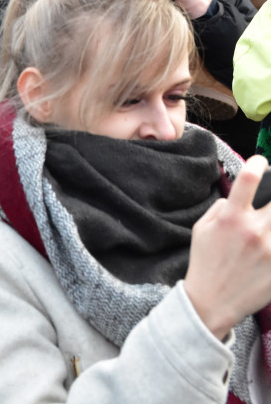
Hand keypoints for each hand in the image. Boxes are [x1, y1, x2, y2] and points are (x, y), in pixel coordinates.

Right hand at [185, 155, 270, 339]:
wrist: (212, 302)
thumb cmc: (205, 263)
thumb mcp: (200, 229)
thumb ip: (221, 207)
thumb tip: (239, 196)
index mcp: (231, 218)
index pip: (248, 180)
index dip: (258, 164)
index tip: (262, 161)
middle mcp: (254, 230)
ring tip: (267, 223)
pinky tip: (269, 241)